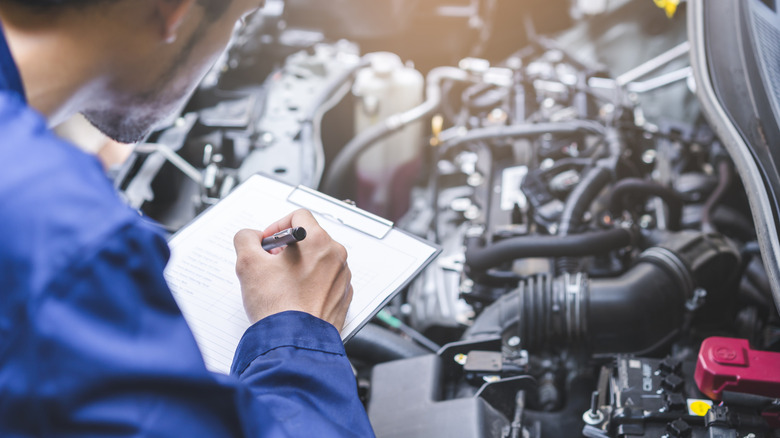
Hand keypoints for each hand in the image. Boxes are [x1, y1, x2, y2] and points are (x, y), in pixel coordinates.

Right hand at [233, 209, 352, 331]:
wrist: (294, 342)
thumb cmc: (278, 306)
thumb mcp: (248, 264)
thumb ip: (246, 239)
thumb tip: (250, 237)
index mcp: (318, 240)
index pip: (298, 215)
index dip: (277, 226)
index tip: (267, 243)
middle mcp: (336, 256)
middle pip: (309, 238)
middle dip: (287, 248)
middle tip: (270, 265)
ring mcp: (342, 277)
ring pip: (318, 260)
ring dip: (299, 266)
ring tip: (282, 285)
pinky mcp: (343, 296)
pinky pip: (326, 281)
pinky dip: (311, 284)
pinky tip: (295, 297)